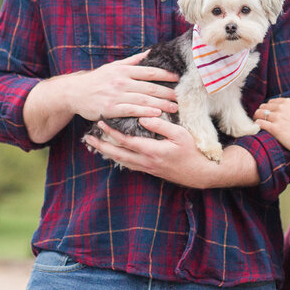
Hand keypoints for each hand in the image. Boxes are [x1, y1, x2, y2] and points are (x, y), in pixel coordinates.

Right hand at [70, 51, 178, 120]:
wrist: (75, 93)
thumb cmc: (97, 80)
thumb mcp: (114, 66)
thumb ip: (133, 61)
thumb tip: (150, 52)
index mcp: (124, 70)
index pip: (149, 71)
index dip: (165, 75)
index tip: (177, 79)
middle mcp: (121, 81)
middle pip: (150, 87)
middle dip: (167, 92)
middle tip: (181, 97)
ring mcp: (116, 95)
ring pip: (143, 99)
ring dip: (161, 103)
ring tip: (174, 107)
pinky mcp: (110, 109)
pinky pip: (131, 110)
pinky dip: (145, 112)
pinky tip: (156, 114)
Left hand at [85, 118, 240, 187]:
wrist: (202, 173)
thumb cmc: (193, 151)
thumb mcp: (180, 134)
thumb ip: (160, 125)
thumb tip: (142, 116)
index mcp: (152, 151)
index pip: (125, 140)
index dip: (111, 131)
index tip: (101, 121)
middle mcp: (146, 162)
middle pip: (117, 154)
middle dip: (101, 145)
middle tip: (87, 138)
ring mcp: (148, 168)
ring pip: (122, 161)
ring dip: (108, 153)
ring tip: (96, 146)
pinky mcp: (151, 171)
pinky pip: (130, 165)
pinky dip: (119, 158)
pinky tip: (115, 154)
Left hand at [255, 96, 289, 158]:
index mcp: (289, 102)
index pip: (272, 101)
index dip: (269, 108)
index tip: (269, 114)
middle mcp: (282, 108)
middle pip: (263, 106)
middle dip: (262, 112)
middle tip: (263, 119)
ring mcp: (278, 118)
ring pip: (259, 114)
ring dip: (257, 118)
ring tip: (259, 124)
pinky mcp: (275, 129)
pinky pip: (259, 124)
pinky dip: (257, 126)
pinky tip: (258, 129)